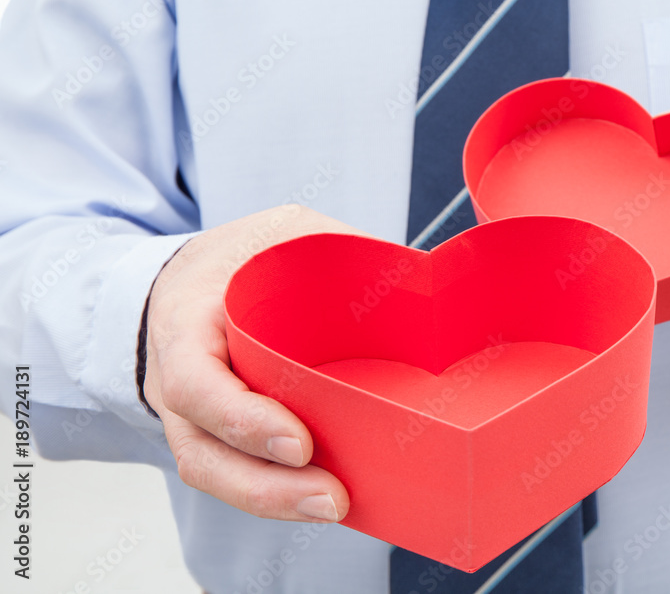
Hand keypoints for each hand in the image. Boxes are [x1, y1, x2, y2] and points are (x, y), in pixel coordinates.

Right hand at [143, 204, 359, 521]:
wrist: (190, 278)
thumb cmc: (243, 256)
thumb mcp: (283, 231)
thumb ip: (335, 249)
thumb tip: (424, 278)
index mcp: (188, 322)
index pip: (196, 383)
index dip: (242, 420)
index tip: (301, 443)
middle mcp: (177, 380)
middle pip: (204, 453)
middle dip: (265, 488)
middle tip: (333, 499)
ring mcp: (192, 417)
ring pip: (217, 474)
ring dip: (275, 501)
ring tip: (334, 507)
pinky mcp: (217, 436)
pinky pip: (237, 472)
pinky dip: (277, 492)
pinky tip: (324, 498)